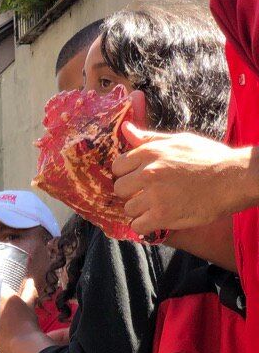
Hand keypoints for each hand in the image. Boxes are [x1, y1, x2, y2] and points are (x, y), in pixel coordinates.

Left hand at [112, 123, 258, 234]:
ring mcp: (155, 195)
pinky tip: (158, 218)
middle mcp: (149, 172)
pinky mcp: (162, 215)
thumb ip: (149, 138)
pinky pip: (137, 225)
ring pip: (128, 208)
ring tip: (158, 205)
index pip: (118, 166)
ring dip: (140, 210)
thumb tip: (125, 127)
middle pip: (120, 188)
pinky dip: (145, 225)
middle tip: (149, 193)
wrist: (234, 178)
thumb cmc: (209, 158)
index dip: (126, 174)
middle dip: (131, 192)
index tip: (139, 178)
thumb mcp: (179, 141)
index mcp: (151, 152)